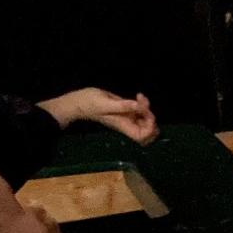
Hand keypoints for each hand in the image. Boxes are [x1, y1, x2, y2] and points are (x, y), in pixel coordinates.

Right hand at [40, 87, 157, 144]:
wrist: (79, 102)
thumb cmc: (89, 103)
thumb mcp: (105, 103)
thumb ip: (122, 105)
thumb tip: (138, 106)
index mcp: (123, 126)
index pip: (142, 136)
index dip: (150, 127)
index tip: (147, 113)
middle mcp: (127, 124)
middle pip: (148, 133)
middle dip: (152, 120)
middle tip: (145, 106)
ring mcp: (127, 118)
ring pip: (146, 122)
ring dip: (148, 110)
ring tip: (140, 98)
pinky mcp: (126, 111)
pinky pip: (141, 112)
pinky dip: (143, 105)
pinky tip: (138, 96)